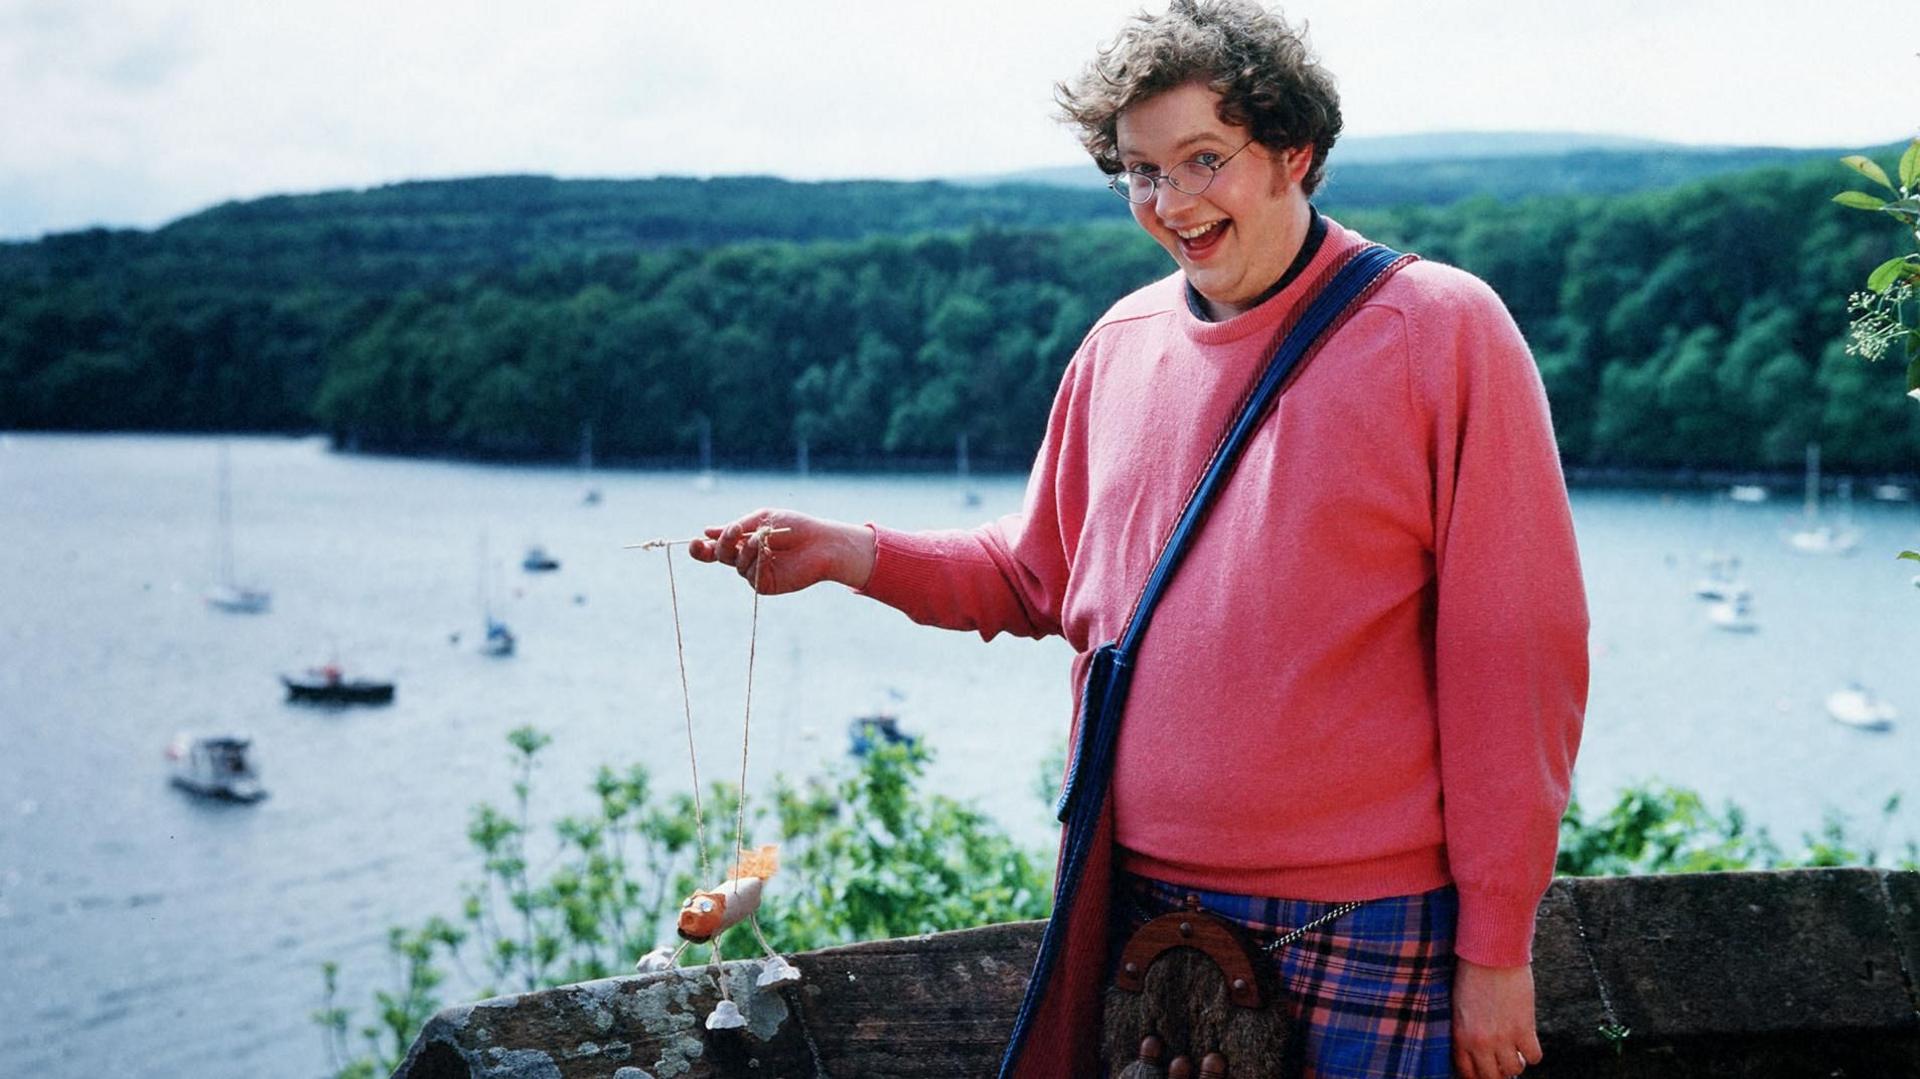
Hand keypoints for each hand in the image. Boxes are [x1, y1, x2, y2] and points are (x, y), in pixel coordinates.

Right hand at [687, 508, 875, 594]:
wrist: (821, 543)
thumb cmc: (795, 527)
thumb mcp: (762, 519)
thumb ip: (737, 527)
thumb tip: (707, 531)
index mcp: (744, 541)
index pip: (717, 547)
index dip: (702, 548)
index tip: (694, 541)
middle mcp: (747, 557)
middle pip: (720, 556)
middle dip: (721, 544)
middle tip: (731, 532)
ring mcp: (755, 572)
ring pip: (735, 564)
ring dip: (744, 548)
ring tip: (760, 538)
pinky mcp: (764, 584)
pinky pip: (748, 574)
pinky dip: (753, 559)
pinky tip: (765, 550)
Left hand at [1452, 958, 1542, 1078]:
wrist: (1490, 953)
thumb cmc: (1472, 974)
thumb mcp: (1459, 1005)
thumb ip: (1465, 1029)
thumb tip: (1476, 1047)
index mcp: (1460, 1035)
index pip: (1467, 1072)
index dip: (1477, 1075)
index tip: (1484, 1071)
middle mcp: (1480, 1042)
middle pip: (1491, 1077)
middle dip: (1498, 1073)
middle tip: (1503, 1064)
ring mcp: (1503, 1037)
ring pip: (1514, 1070)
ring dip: (1516, 1063)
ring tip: (1516, 1051)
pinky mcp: (1524, 1028)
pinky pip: (1534, 1057)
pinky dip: (1532, 1053)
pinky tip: (1528, 1041)